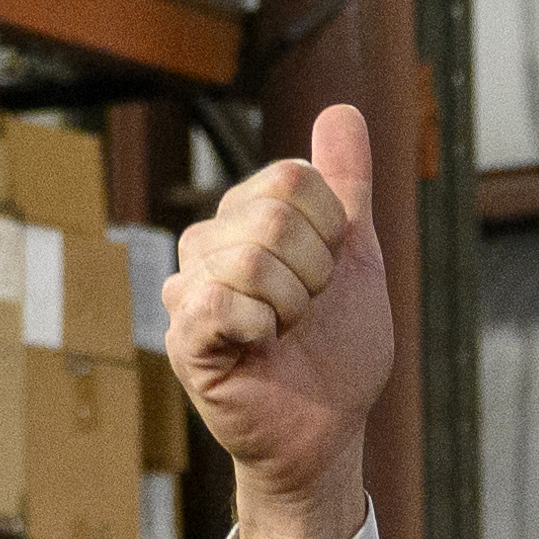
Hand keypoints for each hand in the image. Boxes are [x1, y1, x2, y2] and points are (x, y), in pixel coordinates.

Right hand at [173, 98, 394, 538]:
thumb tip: (342, 110)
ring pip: (250, 256)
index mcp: (245, 217)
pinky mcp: (184, 335)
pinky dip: (262, 325)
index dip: (331, 232)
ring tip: (285, 334)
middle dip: (316, 273)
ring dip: (293, 305)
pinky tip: (261, 347)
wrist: (330, 429)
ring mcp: (189, 289)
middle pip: (275, 212)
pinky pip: (221, 299)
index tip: (327, 277)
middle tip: (307, 313)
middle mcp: (207, 243)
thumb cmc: (337, 350)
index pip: (293, 177)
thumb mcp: (354, 257)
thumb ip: (347, 185)